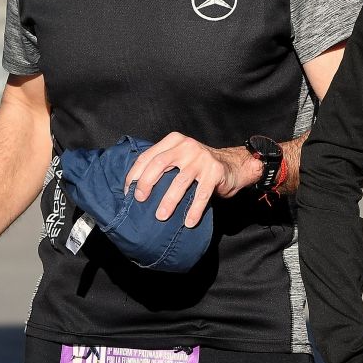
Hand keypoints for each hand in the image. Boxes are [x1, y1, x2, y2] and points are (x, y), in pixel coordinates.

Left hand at [124, 132, 251, 227]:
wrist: (233, 165)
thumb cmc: (199, 165)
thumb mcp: (180, 157)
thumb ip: (163, 164)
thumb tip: (136, 188)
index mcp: (174, 141)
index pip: (148, 156)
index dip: (135, 174)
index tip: (129, 192)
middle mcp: (187, 146)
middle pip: (160, 164)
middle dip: (146, 183)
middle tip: (140, 200)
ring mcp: (202, 158)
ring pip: (180, 181)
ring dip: (169, 201)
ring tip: (161, 216)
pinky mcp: (215, 172)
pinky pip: (201, 194)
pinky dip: (194, 210)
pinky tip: (189, 222)